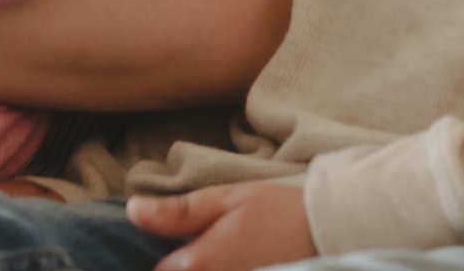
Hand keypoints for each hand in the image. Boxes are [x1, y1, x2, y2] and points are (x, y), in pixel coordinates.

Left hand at [128, 183, 316, 270]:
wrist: (332, 234)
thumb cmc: (277, 212)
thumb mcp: (226, 199)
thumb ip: (177, 212)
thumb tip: (132, 211)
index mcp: (199, 265)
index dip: (163, 259)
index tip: (178, 245)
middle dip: (185, 266)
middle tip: (211, 244)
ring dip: (208, 268)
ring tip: (228, 253)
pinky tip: (241, 261)